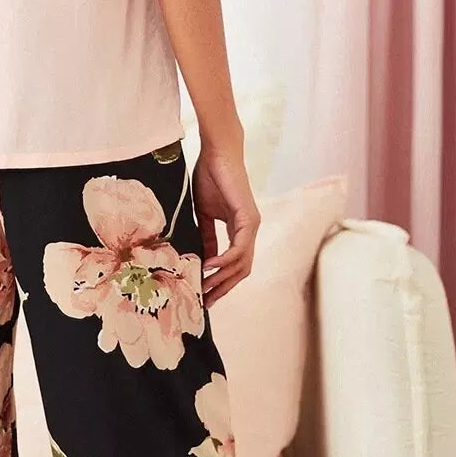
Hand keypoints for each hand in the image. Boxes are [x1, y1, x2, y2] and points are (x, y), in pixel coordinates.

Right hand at [192, 143, 258, 304]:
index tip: (205, 295)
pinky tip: (209, 266)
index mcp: (239, 230)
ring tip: (204, 288)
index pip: (235, 264)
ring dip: (222, 278)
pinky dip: (225, 260)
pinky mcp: (248, 218)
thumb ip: (206, 237)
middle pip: (242, 270)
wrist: (217, 153)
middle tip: (206, 303)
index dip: (221, 282)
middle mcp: (249, 230)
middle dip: (224, 288)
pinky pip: (239, 247)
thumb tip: (203, 260)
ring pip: (242, 263)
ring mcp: (252, 225)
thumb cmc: (210, 177)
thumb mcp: (204, 214)